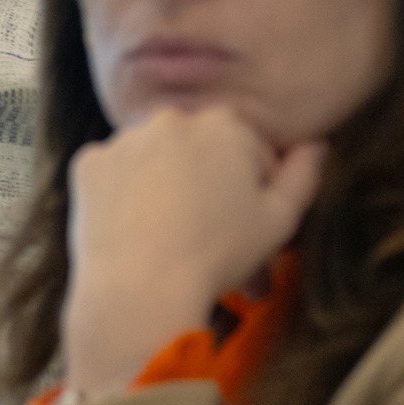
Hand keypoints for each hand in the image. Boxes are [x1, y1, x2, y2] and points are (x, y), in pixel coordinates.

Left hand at [61, 106, 324, 397]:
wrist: (142, 287)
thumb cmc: (220, 253)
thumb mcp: (280, 220)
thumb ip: (303, 175)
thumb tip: (316, 144)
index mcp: (226, 123)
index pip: (251, 150)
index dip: (254, 189)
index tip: (246, 224)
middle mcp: (172, 117)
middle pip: (199, 150)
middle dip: (208, 183)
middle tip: (209, 235)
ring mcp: (124, 138)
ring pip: (154, 159)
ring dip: (164, 185)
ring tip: (170, 237)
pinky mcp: (88, 164)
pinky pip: (113, 175)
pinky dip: (122, 195)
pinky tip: (133, 229)